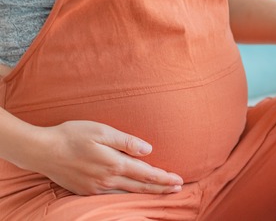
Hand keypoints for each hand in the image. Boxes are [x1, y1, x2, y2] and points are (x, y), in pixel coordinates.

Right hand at [24, 121, 182, 195]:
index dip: (164, 178)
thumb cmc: (73, 135)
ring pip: (128, 194)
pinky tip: (134, 194)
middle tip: (178, 189)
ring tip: (162, 192)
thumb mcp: (102, 131)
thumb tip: (149, 150)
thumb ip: (127, 142)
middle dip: (161, 188)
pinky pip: (113, 197)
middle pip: (141, 187)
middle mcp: (108, 180)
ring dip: (147, 194)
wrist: (42, 150)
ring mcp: (96, 188)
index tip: (179, 180)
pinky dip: (128, 196)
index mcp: (114, 164)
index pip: (147, 174)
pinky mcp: (86, 191)